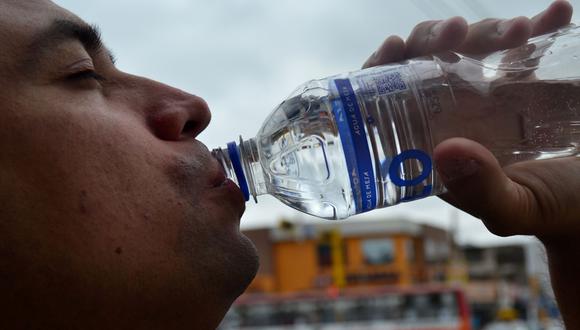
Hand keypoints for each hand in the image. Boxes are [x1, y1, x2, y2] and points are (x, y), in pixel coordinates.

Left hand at [363, 1, 576, 240]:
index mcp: (438, 149)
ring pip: (470, 50)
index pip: (393, 105)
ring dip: (488, 31)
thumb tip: (445, 149)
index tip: (394, 48)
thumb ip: (484, 191)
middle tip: (457, 31)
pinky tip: (556, 13)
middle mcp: (457, 120)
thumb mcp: (518, 208)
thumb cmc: (558, 211)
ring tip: (521, 30)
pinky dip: (540, 26)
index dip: (384, 73)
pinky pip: (526, 49)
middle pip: (427, 66)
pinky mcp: (530, 86)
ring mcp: (492, 100)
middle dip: (434, 40)